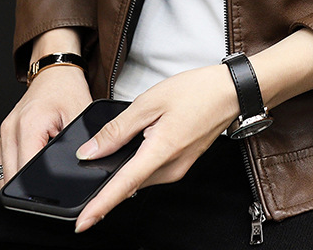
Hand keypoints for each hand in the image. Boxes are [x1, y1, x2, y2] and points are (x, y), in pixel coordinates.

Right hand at [0, 65, 91, 188]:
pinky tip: (35, 166)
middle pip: (11, 178)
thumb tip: (82, 166)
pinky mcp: (5, 135)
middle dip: (29, 189)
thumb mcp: (81, 114)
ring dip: (22, 180)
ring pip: (5, 174)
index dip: (39, 190)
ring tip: (44, 176)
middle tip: (52, 190)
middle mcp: (10, 130)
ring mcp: (5, 132)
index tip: (53, 197)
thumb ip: (80, 141)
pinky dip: (18, 170)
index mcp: (28, 125)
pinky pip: (6, 163)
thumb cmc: (67, 88)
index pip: (25, 172)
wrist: (55, 70)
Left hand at [73, 64, 237, 232]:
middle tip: (106, 148)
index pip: (123, 185)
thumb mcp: (150, 102)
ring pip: (141, 174)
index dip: (100, 205)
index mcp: (161, 151)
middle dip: (112, 173)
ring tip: (134, 132)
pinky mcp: (182, 164)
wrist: (229, 91)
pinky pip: (153, 168)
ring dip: (128, 163)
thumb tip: (92, 151)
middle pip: (130, 181)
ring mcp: (179, 168)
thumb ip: (118, 129)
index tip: (83, 222)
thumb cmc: (196, 91)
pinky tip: (144, 137)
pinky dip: (141, 159)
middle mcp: (171, 168)